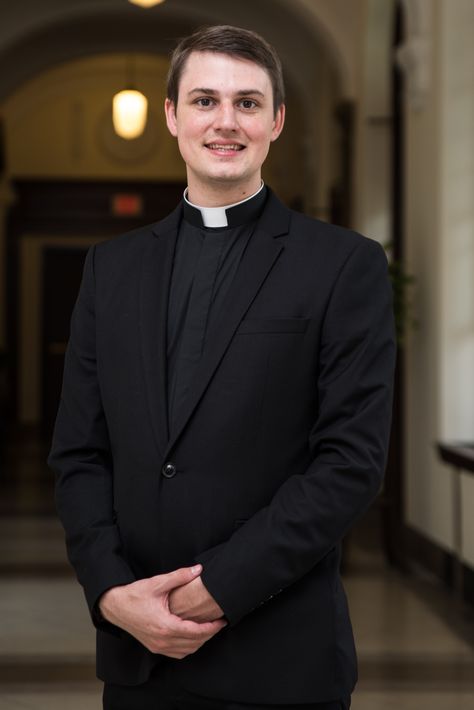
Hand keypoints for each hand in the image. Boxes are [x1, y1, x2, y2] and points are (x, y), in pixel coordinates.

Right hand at [99, 565, 226, 657]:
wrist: (115, 606)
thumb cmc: (135, 594)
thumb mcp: (158, 583)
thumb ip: (180, 576)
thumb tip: (198, 569)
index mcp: (165, 626)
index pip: (196, 632)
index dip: (212, 628)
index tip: (222, 621)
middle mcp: (162, 640)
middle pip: (194, 644)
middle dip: (209, 635)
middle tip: (219, 623)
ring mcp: (157, 646)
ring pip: (186, 651)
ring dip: (199, 642)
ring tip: (209, 629)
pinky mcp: (154, 647)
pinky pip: (177, 653)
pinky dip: (188, 647)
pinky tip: (193, 636)